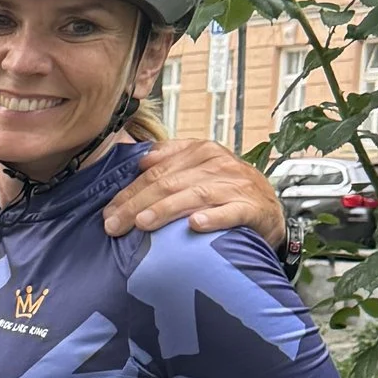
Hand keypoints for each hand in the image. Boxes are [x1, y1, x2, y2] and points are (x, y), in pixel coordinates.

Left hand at [102, 137, 285, 243]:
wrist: (269, 211)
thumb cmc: (227, 191)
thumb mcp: (200, 170)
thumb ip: (171, 162)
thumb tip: (140, 159)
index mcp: (201, 152)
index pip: (156, 171)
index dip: (129, 191)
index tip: (108, 212)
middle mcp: (218, 165)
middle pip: (169, 183)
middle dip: (137, 204)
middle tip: (114, 225)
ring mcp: (236, 186)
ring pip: (195, 195)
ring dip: (167, 209)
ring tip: (142, 223)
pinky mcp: (252, 208)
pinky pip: (231, 212)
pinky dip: (213, 218)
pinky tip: (195, 225)